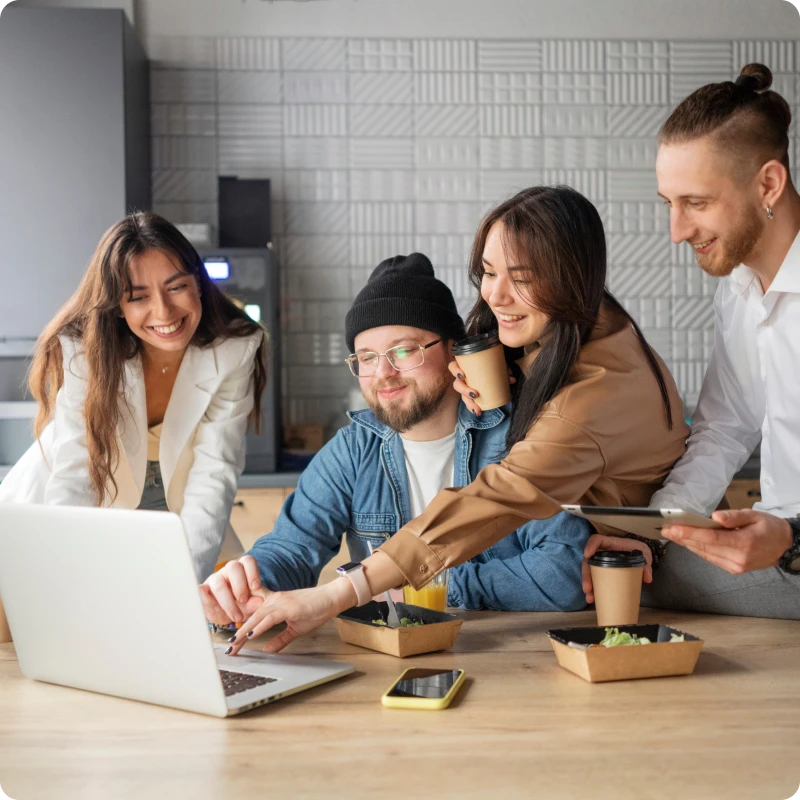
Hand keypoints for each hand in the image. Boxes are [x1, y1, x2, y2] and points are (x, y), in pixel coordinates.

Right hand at [200, 555, 271, 626]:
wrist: (223, 615)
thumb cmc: (239, 606)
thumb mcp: (248, 606)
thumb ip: (254, 603)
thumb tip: (260, 601)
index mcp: (242, 570)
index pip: (248, 561)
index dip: (253, 572)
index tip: (256, 587)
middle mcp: (227, 571)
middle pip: (233, 567)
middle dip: (240, 585)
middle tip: (244, 600)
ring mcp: (214, 580)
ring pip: (218, 581)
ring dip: (227, 599)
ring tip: (236, 615)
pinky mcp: (202, 590)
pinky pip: (200, 589)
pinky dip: (205, 597)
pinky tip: (213, 608)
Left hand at [227, 578, 356, 655]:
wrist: (331, 598)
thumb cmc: (315, 610)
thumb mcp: (295, 629)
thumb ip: (280, 639)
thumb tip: (267, 649)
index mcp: (273, 604)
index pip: (253, 616)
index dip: (241, 629)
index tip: (233, 643)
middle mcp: (273, 600)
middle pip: (250, 618)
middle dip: (238, 634)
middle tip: (229, 649)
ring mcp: (280, 602)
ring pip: (257, 617)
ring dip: (244, 632)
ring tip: (234, 644)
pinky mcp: (288, 606)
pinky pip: (270, 617)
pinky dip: (260, 626)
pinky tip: (251, 634)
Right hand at [448, 360, 515, 416]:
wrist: (493, 371)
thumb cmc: (490, 364)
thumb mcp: (496, 364)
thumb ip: (503, 369)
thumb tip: (511, 379)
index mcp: (464, 366)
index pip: (453, 366)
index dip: (455, 371)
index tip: (463, 375)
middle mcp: (462, 378)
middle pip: (457, 384)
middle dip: (464, 390)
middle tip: (475, 394)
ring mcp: (466, 388)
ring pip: (463, 396)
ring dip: (469, 403)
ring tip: (477, 409)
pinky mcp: (471, 396)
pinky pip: (469, 403)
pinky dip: (474, 408)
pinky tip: (478, 412)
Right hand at [581, 533, 652, 604]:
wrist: (638, 553)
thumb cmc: (637, 549)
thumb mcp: (643, 552)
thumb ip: (645, 563)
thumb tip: (647, 578)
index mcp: (610, 544)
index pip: (597, 540)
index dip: (590, 545)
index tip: (587, 555)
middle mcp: (602, 553)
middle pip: (589, 562)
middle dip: (587, 576)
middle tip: (587, 588)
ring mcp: (601, 563)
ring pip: (590, 573)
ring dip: (588, 586)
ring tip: (590, 598)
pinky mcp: (603, 573)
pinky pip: (595, 580)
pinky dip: (594, 590)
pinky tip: (594, 600)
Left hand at [662, 509, 791, 573]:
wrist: (784, 546)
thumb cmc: (769, 527)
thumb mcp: (755, 515)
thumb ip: (734, 517)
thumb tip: (715, 517)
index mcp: (745, 543)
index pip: (711, 538)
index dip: (690, 533)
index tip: (673, 528)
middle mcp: (739, 558)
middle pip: (704, 547)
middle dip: (682, 538)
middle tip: (664, 528)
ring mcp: (736, 566)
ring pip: (705, 554)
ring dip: (686, 544)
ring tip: (670, 533)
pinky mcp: (733, 569)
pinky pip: (710, 558)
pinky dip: (697, 549)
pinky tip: (686, 541)